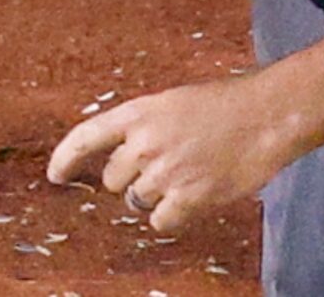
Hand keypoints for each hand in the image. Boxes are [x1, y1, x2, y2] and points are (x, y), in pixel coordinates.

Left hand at [48, 71, 305, 234]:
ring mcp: (165, 171)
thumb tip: (127, 160)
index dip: (66, 158)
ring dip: (158, 195)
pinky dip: (173, 215)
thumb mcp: (175, 102)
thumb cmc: (228, 105)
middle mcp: (145, 141)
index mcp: (140, 112)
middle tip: (169, 164)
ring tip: (191, 173)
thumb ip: (147, 128)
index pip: (87, 136)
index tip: (54, 176)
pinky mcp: (187, 196)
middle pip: (114, 179)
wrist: (268, 115)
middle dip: (133, 178)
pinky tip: (195, 195)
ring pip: (137, 201)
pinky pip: (160, 220)